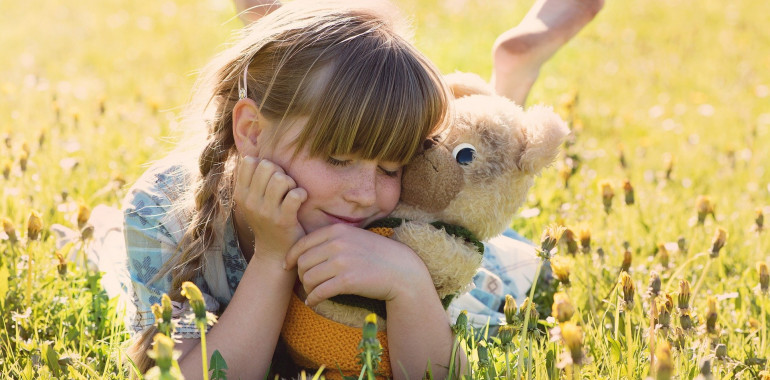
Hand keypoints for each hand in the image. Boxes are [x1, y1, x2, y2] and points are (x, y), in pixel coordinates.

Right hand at [233, 156, 306, 260]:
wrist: (274, 252)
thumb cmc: (267, 219)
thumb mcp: (252, 200)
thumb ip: (252, 178)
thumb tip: (252, 150)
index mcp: (240, 194)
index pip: (249, 161)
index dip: (264, 164)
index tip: (269, 178)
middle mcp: (250, 202)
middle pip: (267, 166)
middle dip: (280, 172)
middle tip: (284, 187)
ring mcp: (266, 212)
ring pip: (281, 179)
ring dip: (291, 183)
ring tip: (291, 193)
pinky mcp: (284, 221)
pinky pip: (295, 195)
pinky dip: (301, 194)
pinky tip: (300, 201)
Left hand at [284, 224, 430, 306]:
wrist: (401, 270)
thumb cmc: (377, 255)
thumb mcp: (354, 237)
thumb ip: (332, 239)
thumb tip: (305, 252)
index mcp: (337, 230)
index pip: (302, 243)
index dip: (290, 257)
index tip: (287, 266)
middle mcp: (337, 243)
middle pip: (302, 262)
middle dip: (300, 275)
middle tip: (306, 283)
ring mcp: (342, 262)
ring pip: (308, 278)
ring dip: (307, 289)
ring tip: (312, 293)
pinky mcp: (347, 281)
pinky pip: (319, 292)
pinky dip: (313, 299)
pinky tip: (314, 302)